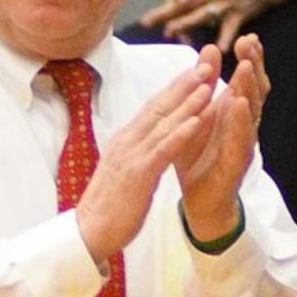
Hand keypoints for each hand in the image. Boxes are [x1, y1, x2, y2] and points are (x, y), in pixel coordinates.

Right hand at [74, 56, 217, 265]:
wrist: (87, 233)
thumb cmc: (107, 207)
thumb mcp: (122, 171)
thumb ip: (135, 153)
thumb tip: (146, 143)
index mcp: (124, 141)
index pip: (152, 108)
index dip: (174, 88)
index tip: (193, 72)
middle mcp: (126, 142)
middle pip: (159, 107)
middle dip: (184, 84)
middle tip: (206, 63)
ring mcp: (131, 157)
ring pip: (164, 123)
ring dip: (188, 102)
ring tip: (208, 83)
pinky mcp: (138, 175)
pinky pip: (163, 150)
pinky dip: (181, 133)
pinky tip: (198, 120)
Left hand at [174, 35, 266, 237]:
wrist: (199, 200)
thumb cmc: (198, 156)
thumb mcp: (196, 114)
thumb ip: (203, 85)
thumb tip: (209, 48)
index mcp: (234, 111)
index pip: (246, 80)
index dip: (250, 58)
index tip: (246, 37)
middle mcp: (244, 124)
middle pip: (255, 90)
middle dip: (254, 66)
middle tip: (249, 43)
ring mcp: (243, 143)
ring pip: (252, 112)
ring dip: (249, 89)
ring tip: (245, 67)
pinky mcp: (237, 163)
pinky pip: (242, 140)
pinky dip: (240, 122)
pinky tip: (238, 105)